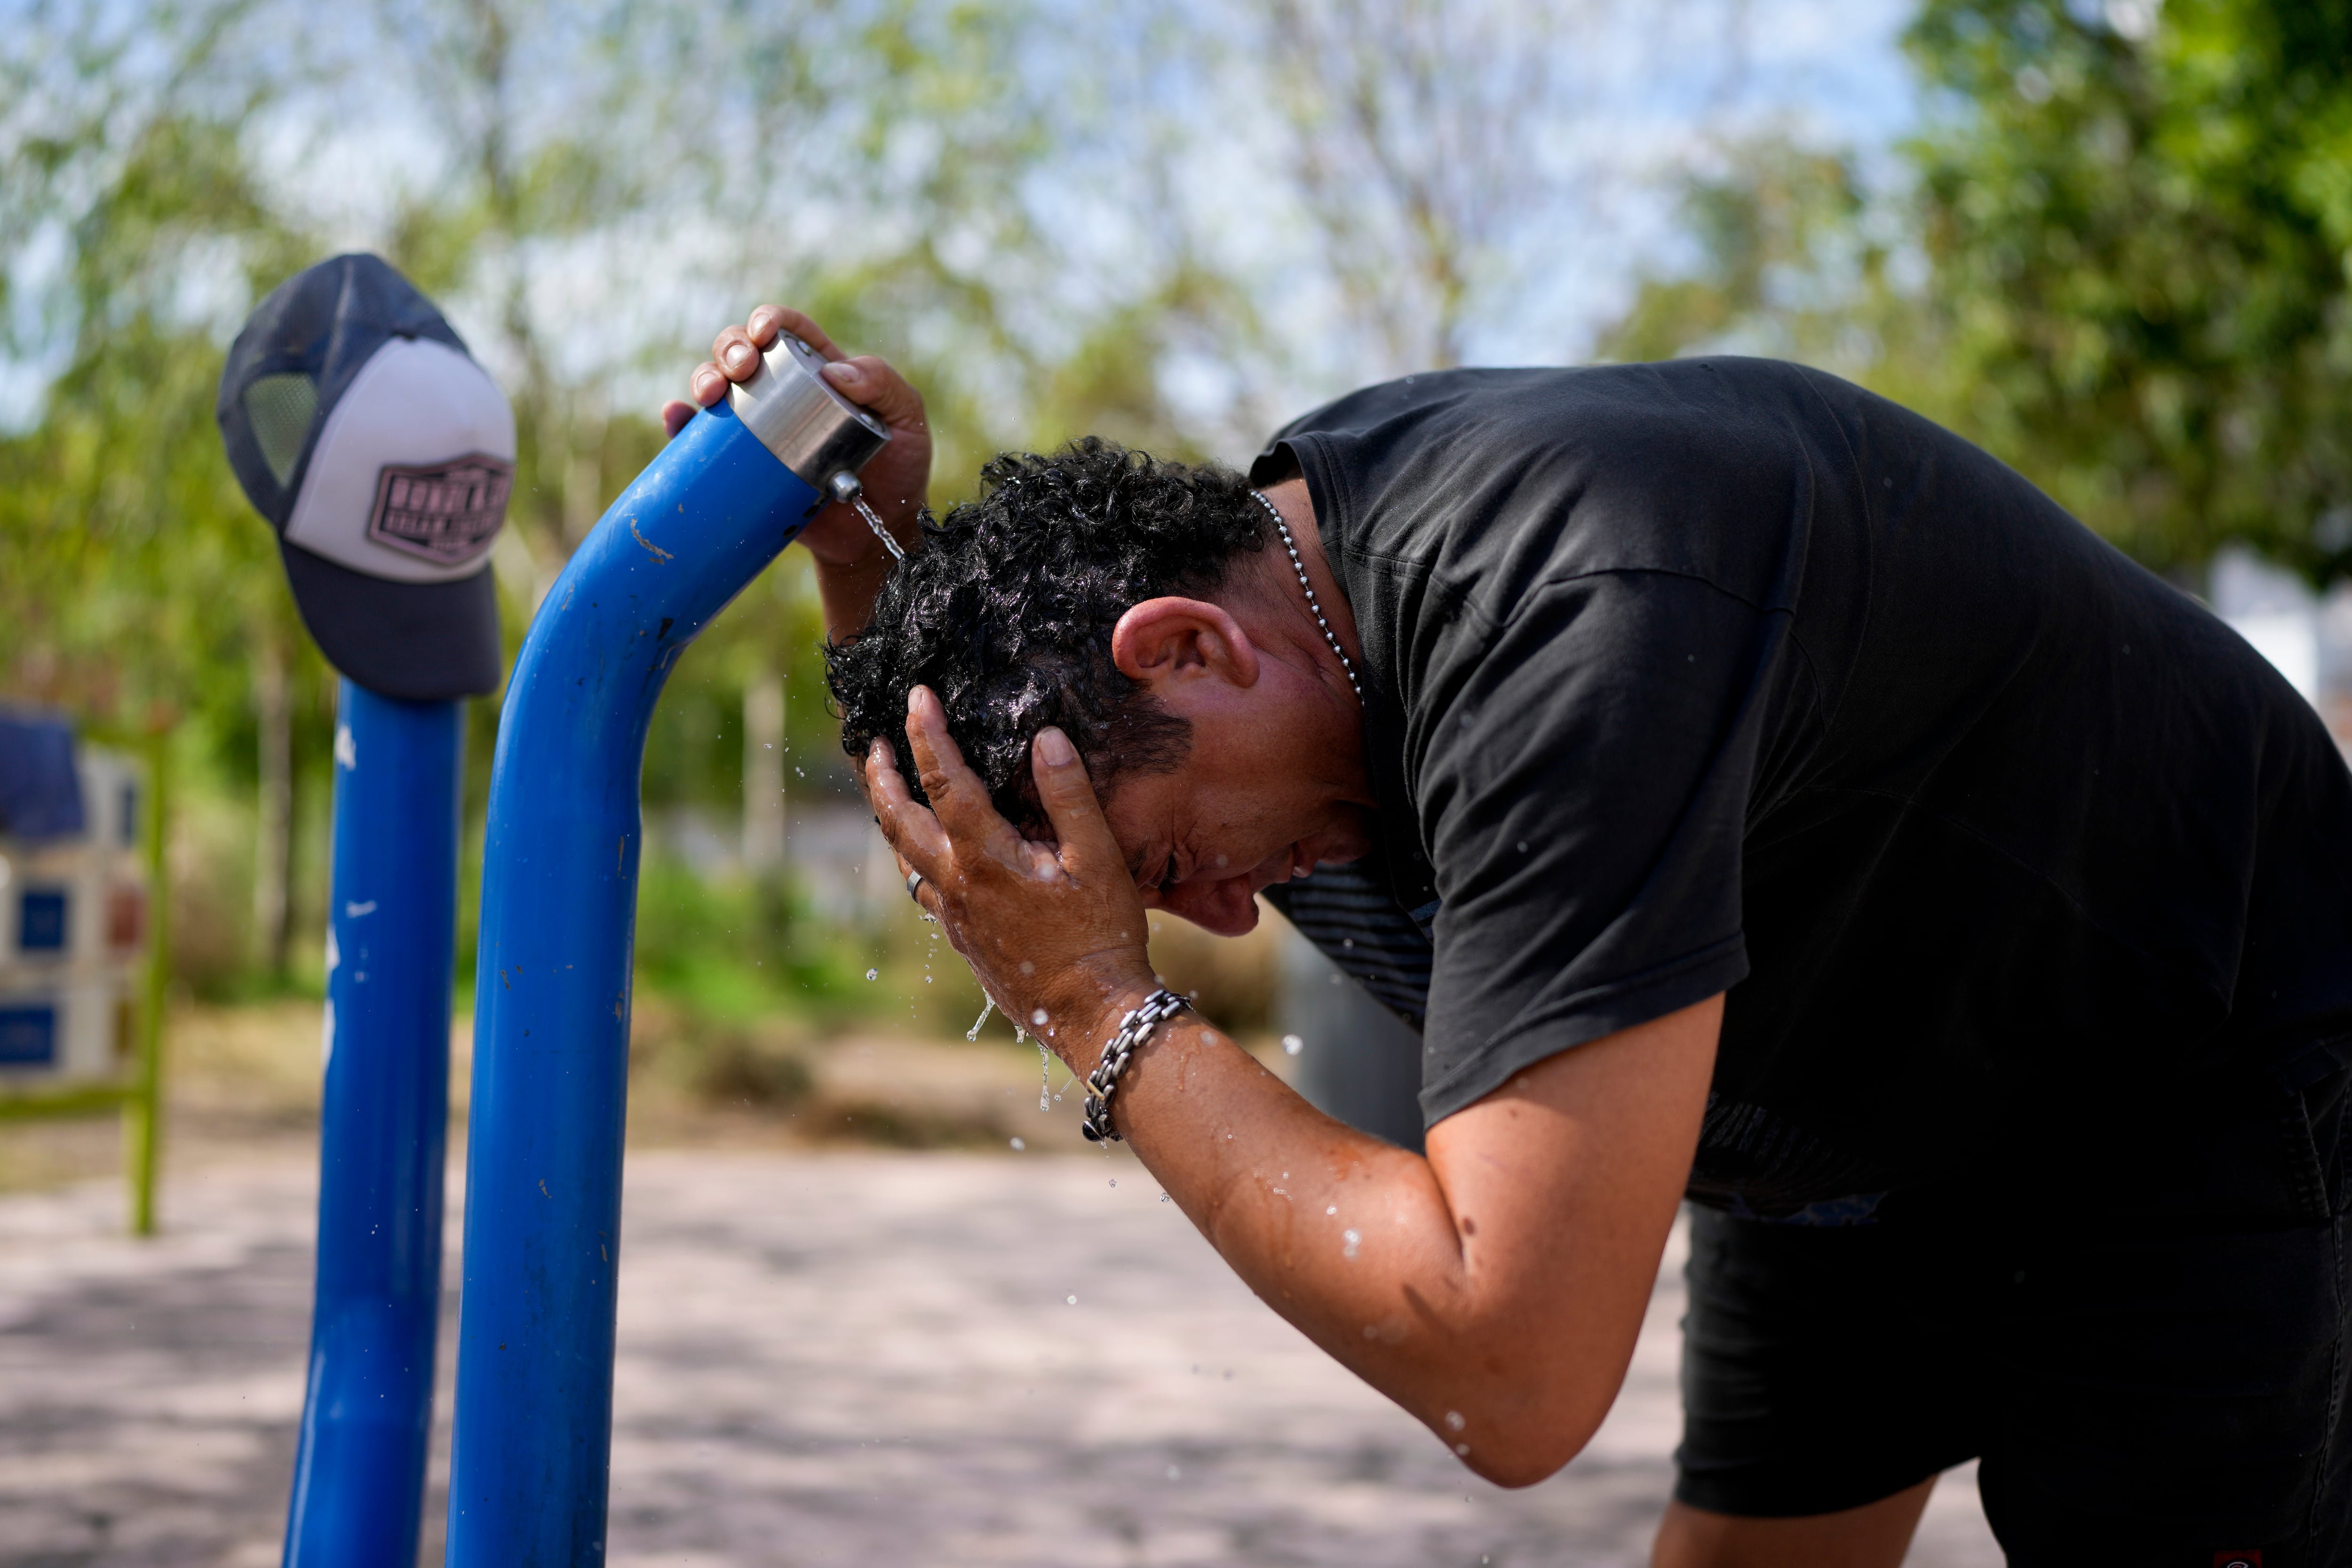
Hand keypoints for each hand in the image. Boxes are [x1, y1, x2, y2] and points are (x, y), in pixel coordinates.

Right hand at [659, 305, 932, 568]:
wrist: (876, 532)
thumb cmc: (898, 472)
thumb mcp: (907, 419)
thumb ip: (884, 384)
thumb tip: (835, 372)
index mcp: (820, 370)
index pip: (789, 331)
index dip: (770, 320)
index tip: (765, 333)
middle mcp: (782, 392)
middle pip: (743, 350)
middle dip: (731, 347)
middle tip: (742, 369)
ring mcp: (757, 427)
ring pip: (716, 385)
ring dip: (704, 377)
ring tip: (712, 392)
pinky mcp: (740, 463)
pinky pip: (700, 438)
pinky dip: (681, 422)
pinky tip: (677, 417)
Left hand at [867, 686, 1155, 1067]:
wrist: (1092, 1014)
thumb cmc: (1101, 937)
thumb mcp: (1098, 859)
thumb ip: (1069, 795)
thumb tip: (1046, 737)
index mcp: (985, 859)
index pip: (945, 782)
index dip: (927, 735)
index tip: (918, 697)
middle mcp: (958, 886)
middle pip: (900, 821)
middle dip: (882, 776)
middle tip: (873, 743)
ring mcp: (956, 917)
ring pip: (904, 858)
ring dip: (891, 817)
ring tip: (890, 790)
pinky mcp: (964, 939)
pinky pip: (924, 888)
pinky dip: (914, 856)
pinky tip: (930, 852)